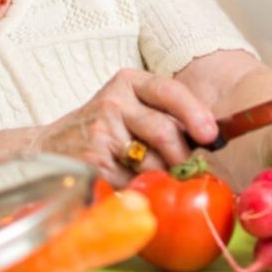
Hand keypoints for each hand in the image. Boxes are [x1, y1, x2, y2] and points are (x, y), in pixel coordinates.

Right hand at [35, 68, 217, 187]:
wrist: (50, 147)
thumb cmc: (105, 129)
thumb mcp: (132, 107)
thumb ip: (170, 115)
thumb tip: (222, 133)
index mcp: (128, 82)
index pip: (169, 91)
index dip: (194, 112)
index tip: (211, 134)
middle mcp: (112, 102)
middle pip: (164, 131)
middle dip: (181, 156)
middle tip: (184, 167)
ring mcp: (100, 133)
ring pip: (151, 162)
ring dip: (160, 176)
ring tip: (148, 173)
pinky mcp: (93, 163)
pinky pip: (133, 183)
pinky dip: (140, 190)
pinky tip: (129, 183)